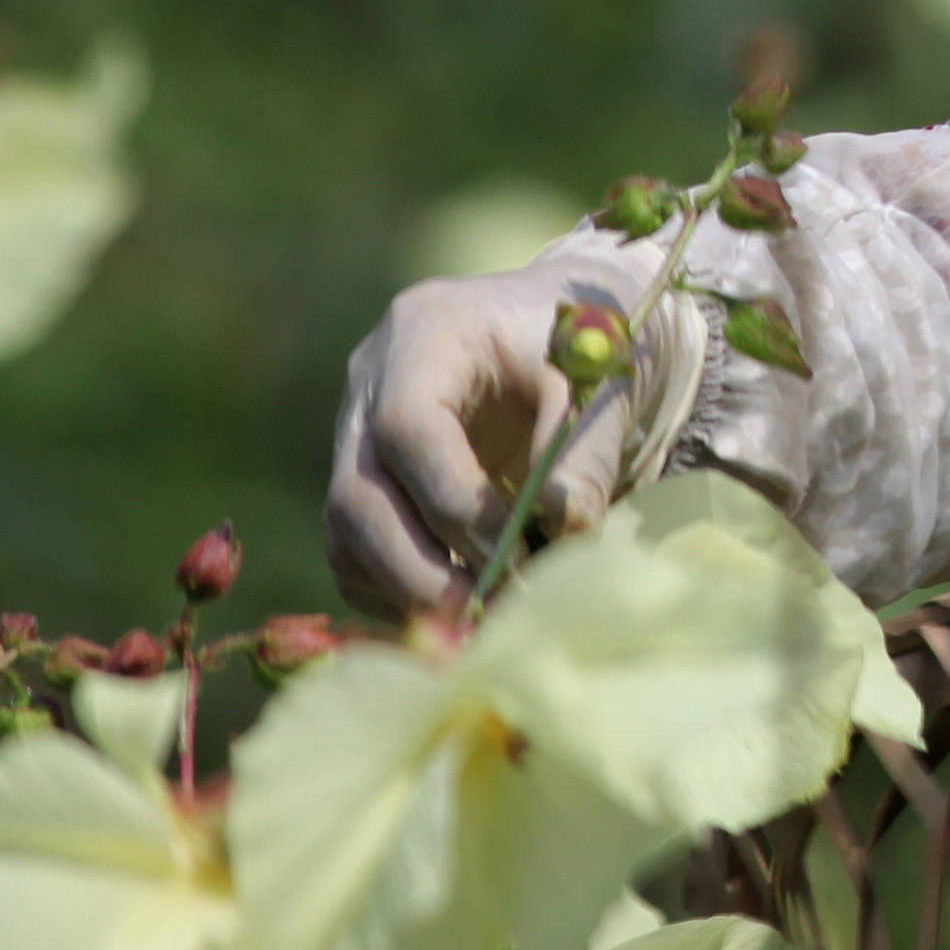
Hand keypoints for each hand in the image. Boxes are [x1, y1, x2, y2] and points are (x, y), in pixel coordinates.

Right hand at [326, 250, 651, 617]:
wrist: (577, 328)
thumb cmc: (591, 341)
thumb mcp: (602, 377)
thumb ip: (583, 452)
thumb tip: (561, 528)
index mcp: (425, 333)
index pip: (407, 427)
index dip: (453, 503)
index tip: (514, 553)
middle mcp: (372, 381)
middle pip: (356, 493)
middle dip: (416, 569)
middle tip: (482, 612)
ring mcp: (356, 431)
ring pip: (346, 532)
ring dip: (405, 590)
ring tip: (476, 621)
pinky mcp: (366, 478)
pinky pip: (354, 551)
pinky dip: (397, 592)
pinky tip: (456, 607)